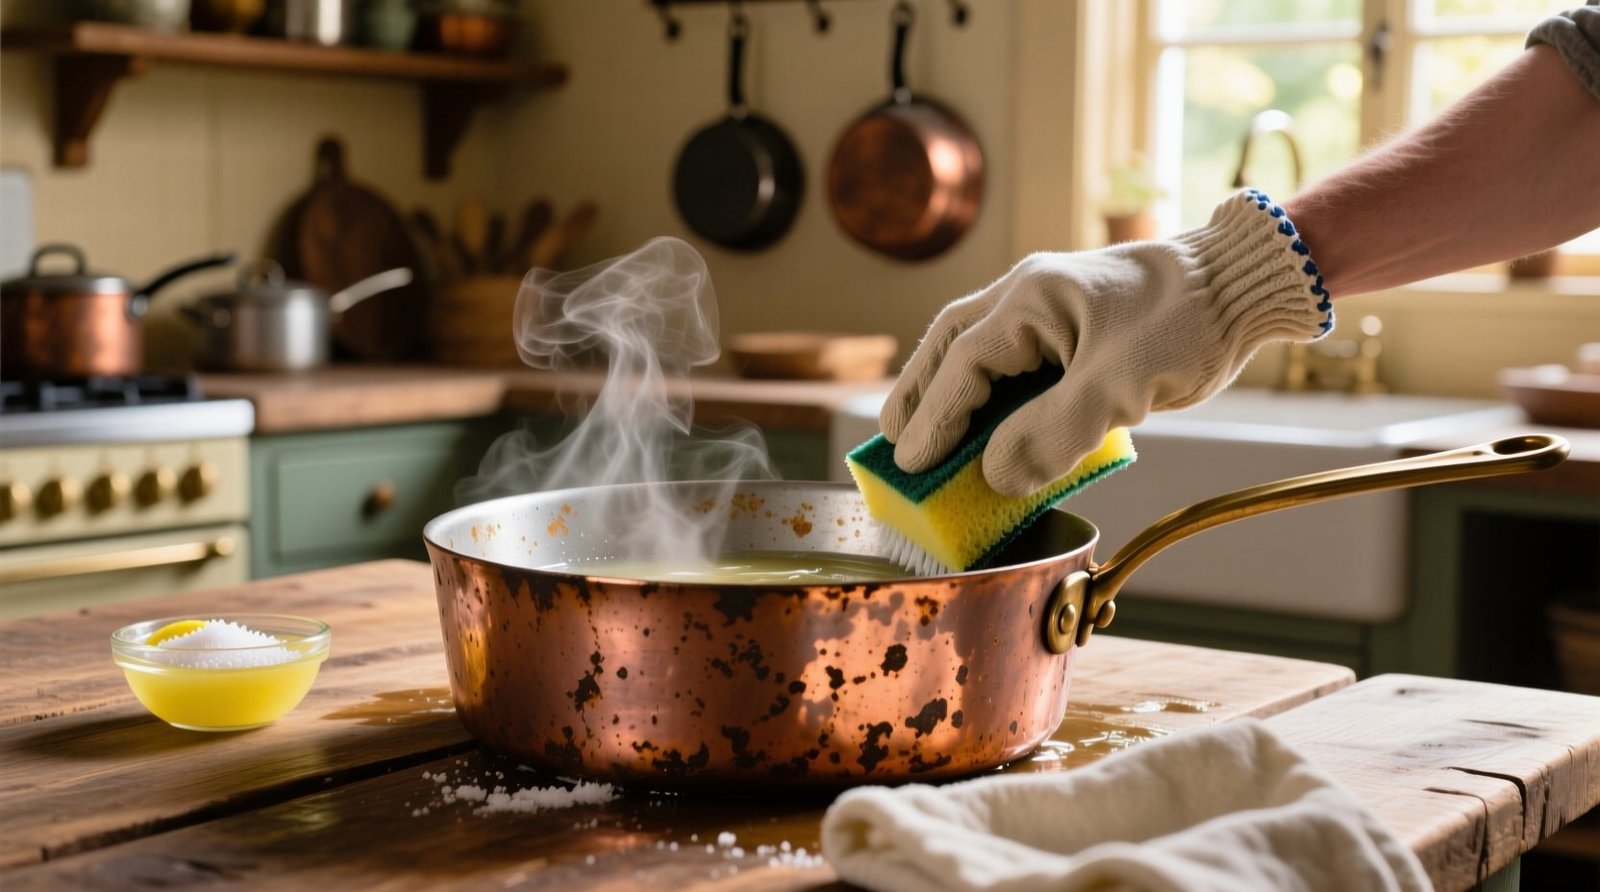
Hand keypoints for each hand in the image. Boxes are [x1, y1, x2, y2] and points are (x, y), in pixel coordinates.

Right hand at [880, 189, 1332, 496]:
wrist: (1245, 284)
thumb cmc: (1187, 325)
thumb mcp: (1121, 388)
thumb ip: (1053, 435)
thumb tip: (995, 477)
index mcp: (1030, 298)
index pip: (963, 366)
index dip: (933, 419)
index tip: (909, 463)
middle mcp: (1028, 293)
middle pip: (950, 344)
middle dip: (919, 394)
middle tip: (893, 443)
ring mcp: (1050, 302)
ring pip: (976, 346)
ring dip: (947, 389)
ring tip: (924, 432)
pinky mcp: (1074, 320)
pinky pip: (1013, 355)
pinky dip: (988, 388)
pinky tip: (987, 419)